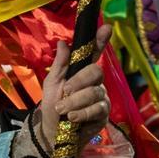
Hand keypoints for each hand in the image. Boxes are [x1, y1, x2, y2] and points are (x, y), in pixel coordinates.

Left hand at [38, 23, 112, 155]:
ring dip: (75, 101)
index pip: (93, 53)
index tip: (106, 27)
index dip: (101, 41)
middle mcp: (95, 82)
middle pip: (95, 72)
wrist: (53, 131)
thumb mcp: (52, 83)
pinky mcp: (104, 114)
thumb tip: (63, 42)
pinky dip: (82, 113)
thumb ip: (59, 64)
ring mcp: (101, 97)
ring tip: (62, 109)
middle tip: (65, 91)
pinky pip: (97, 109)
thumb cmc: (53, 104)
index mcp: (81, 71)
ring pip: (94, 92)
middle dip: (78, 82)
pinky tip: (72, 118)